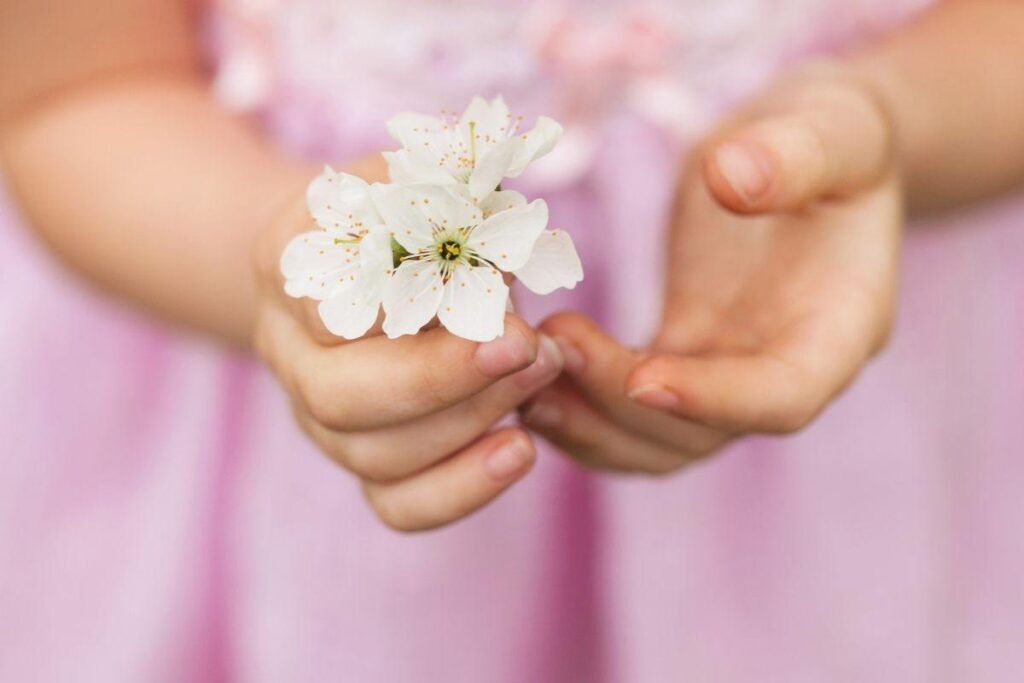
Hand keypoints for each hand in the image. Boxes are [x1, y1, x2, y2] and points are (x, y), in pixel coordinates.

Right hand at [252, 156, 563, 529]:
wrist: (377, 261)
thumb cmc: (410, 215)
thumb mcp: (425, 180)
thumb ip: (448, 196)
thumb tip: (496, 235)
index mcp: (290, 267)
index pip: (321, 300)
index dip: (403, 304)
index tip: (487, 292)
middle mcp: (289, 352)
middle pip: (339, 397)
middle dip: (442, 380)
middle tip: (527, 348)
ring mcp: (321, 418)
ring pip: (373, 456)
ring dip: (469, 423)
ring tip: (539, 377)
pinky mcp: (366, 462)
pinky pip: (397, 505)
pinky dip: (460, 490)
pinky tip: (520, 451)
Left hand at [521, 68, 901, 472]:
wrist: (802, 150)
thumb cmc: (831, 133)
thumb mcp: (831, 125)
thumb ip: (796, 154)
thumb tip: (732, 178)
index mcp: (840, 328)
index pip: (785, 396)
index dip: (716, 402)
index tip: (640, 378)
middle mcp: (783, 368)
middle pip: (704, 435)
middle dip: (621, 406)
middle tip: (550, 347)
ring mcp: (728, 373)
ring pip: (656, 442)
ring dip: (587, 424)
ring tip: (519, 377)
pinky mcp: (681, 358)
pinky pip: (627, 408)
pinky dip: (578, 403)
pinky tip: (524, 370)